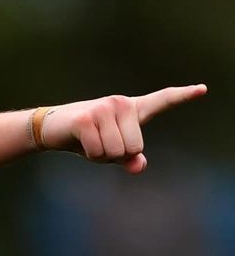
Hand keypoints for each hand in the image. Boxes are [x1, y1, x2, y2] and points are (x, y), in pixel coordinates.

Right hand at [40, 84, 206, 173]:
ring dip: (101, 156)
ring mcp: (103, 108)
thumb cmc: (86, 139)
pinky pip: (98, 151)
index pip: (161, 100)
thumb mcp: (111, 150)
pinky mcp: (86, 118)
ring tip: (89, 142)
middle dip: (116, 155)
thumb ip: (129, 158)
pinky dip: (90, 155)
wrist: (52, 129)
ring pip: (117, 152)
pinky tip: (80, 142)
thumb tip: (139, 166)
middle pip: (134, 147)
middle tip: (99, 143)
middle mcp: (121, 103)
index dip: (183, 95)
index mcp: (131, 109)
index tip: (203, 89)